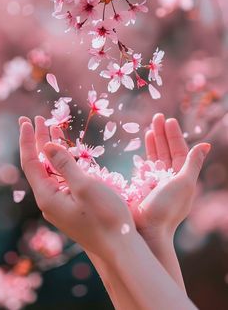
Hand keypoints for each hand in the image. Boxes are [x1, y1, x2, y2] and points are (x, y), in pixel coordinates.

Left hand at [19, 116, 135, 260]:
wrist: (120, 246)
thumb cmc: (106, 216)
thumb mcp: (85, 185)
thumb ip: (64, 164)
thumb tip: (47, 145)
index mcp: (48, 197)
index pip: (31, 162)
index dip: (29, 140)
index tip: (27, 121)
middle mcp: (50, 202)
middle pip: (40, 165)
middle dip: (39, 141)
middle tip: (38, 119)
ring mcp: (61, 205)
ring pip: (52, 172)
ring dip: (52, 150)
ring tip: (52, 129)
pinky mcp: (72, 207)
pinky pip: (62, 180)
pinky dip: (64, 162)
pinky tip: (68, 153)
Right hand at [132, 113, 210, 238]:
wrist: (147, 231)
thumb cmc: (167, 208)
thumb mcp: (184, 183)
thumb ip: (192, 163)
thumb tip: (205, 145)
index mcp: (183, 178)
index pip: (180, 151)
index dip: (175, 135)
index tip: (169, 120)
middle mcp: (170, 178)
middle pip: (168, 151)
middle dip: (163, 134)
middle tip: (157, 116)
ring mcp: (156, 181)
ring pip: (156, 156)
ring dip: (154, 140)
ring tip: (150, 125)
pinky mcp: (142, 185)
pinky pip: (145, 164)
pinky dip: (145, 153)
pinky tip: (144, 143)